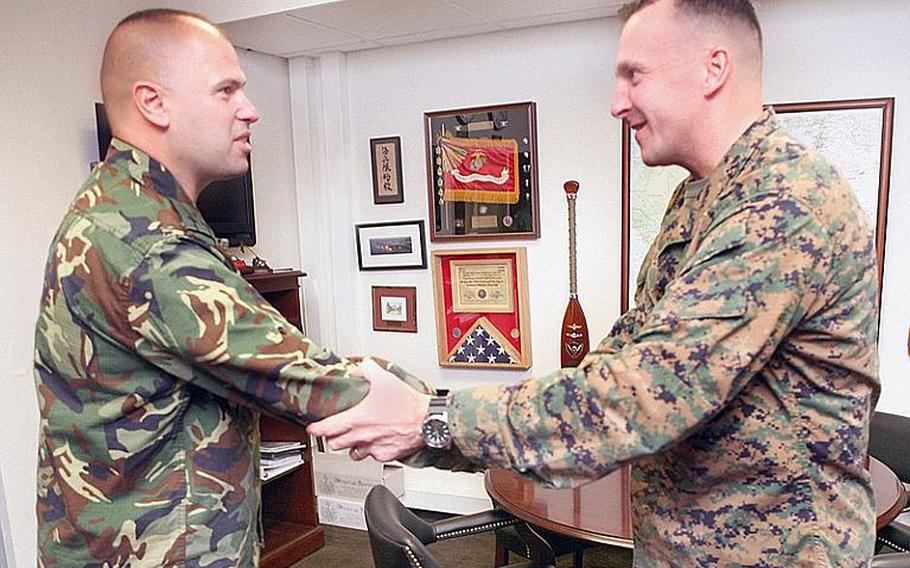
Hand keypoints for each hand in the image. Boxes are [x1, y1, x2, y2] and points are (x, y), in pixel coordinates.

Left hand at [307, 358, 430, 461]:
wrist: (427, 421)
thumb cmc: (407, 403)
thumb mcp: (383, 378)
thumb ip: (366, 370)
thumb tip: (357, 368)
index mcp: (356, 419)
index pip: (326, 429)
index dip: (316, 429)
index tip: (312, 429)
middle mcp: (362, 437)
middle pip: (335, 444)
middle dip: (333, 438)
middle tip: (335, 433)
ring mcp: (373, 449)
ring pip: (353, 454)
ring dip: (352, 447)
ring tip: (357, 439)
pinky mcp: (386, 456)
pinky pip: (373, 456)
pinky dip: (373, 450)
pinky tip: (378, 441)